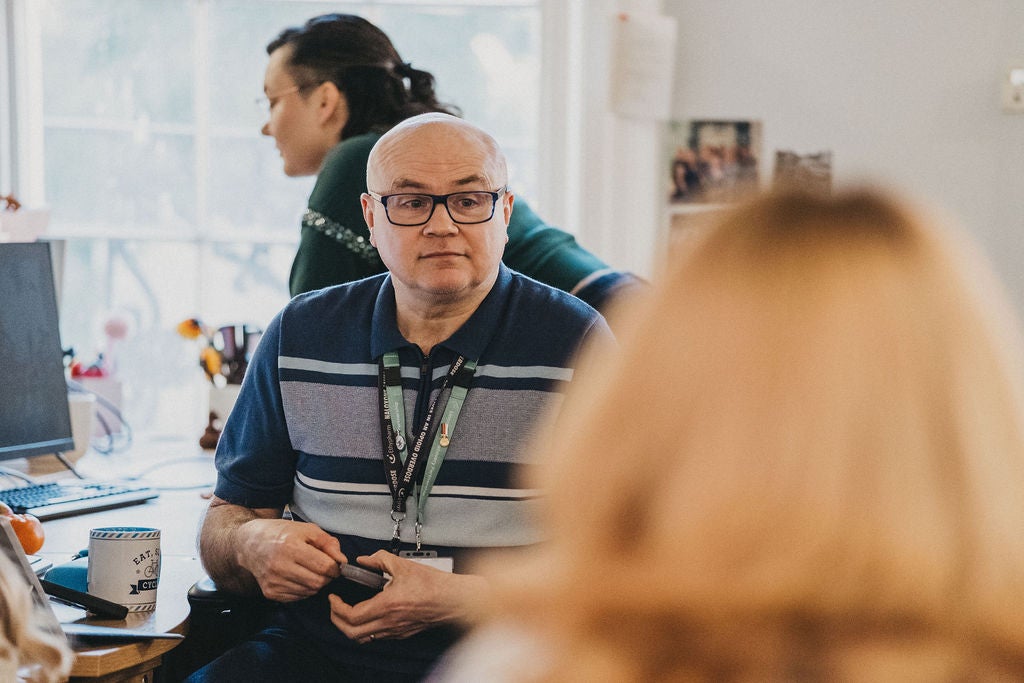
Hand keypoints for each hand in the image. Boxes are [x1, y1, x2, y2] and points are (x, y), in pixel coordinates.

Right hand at [236, 518, 344, 601]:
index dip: (335, 567)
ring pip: (309, 591)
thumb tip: (342, 561)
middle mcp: (280, 566)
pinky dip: (304, 589)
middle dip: (327, 577)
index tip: (335, 564)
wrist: (251, 544)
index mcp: (291, 546)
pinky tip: (299, 577)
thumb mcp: (307, 529)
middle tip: (324, 568)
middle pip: (318, 582)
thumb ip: (328, 543)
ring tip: (310, 570)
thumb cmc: (282, 534)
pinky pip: (298, 597)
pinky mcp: (270, 593)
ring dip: (316, 583)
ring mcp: (274, 581)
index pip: (324, 566)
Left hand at [327, 550, 487, 642]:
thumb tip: (364, 560)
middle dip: (337, 621)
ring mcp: (395, 631)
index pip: (351, 616)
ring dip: (350, 628)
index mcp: (386, 606)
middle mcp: (389, 622)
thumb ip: (380, 559)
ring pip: (363, 638)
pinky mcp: (402, 633)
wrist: (453, 599)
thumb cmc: (433, 584)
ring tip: (347, 614)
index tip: (333, 598)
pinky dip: (365, 630)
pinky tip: (368, 617)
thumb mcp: (403, 565)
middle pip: (351, 633)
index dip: (336, 608)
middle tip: (335, 608)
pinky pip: (376, 637)